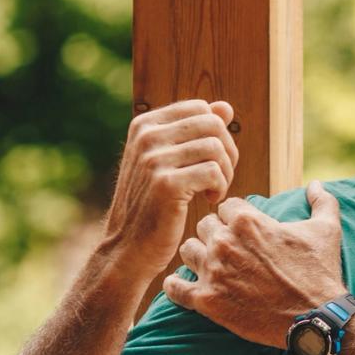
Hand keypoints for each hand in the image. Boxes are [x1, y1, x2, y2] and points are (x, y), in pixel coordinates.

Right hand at [100, 99, 238, 272]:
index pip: (201, 108)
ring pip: (216, 148)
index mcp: (144, 125)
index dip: (217, 133)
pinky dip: (220, 188)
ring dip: (225, 172)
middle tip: (219, 178)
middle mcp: (146, 136)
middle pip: (213, 125)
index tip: (212, 160)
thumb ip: (195, 132)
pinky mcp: (166, 184)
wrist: (128, 247)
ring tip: (212, 190)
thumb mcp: (168, 161)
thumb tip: (226, 107)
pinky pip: (213, 172)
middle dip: (227, 152)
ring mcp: (154, 159)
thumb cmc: (153, 204)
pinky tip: (209, 200)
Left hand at [162, 182, 347, 348]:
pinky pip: (175, 288)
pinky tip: (184, 287)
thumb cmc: (320, 273)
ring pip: (188, 250)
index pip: (226, 206)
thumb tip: (316, 184)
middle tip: (229, 249)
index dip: (236, 216)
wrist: (315, 318)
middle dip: (216, 234)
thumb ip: (322, 201)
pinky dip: (177, 287)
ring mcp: (213, 271)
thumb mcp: (327, 231)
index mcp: (248, 221)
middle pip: (204, 225)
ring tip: (211, 266)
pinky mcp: (207, 301)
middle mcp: (225, 242)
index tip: (243, 229)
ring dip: (198, 256)